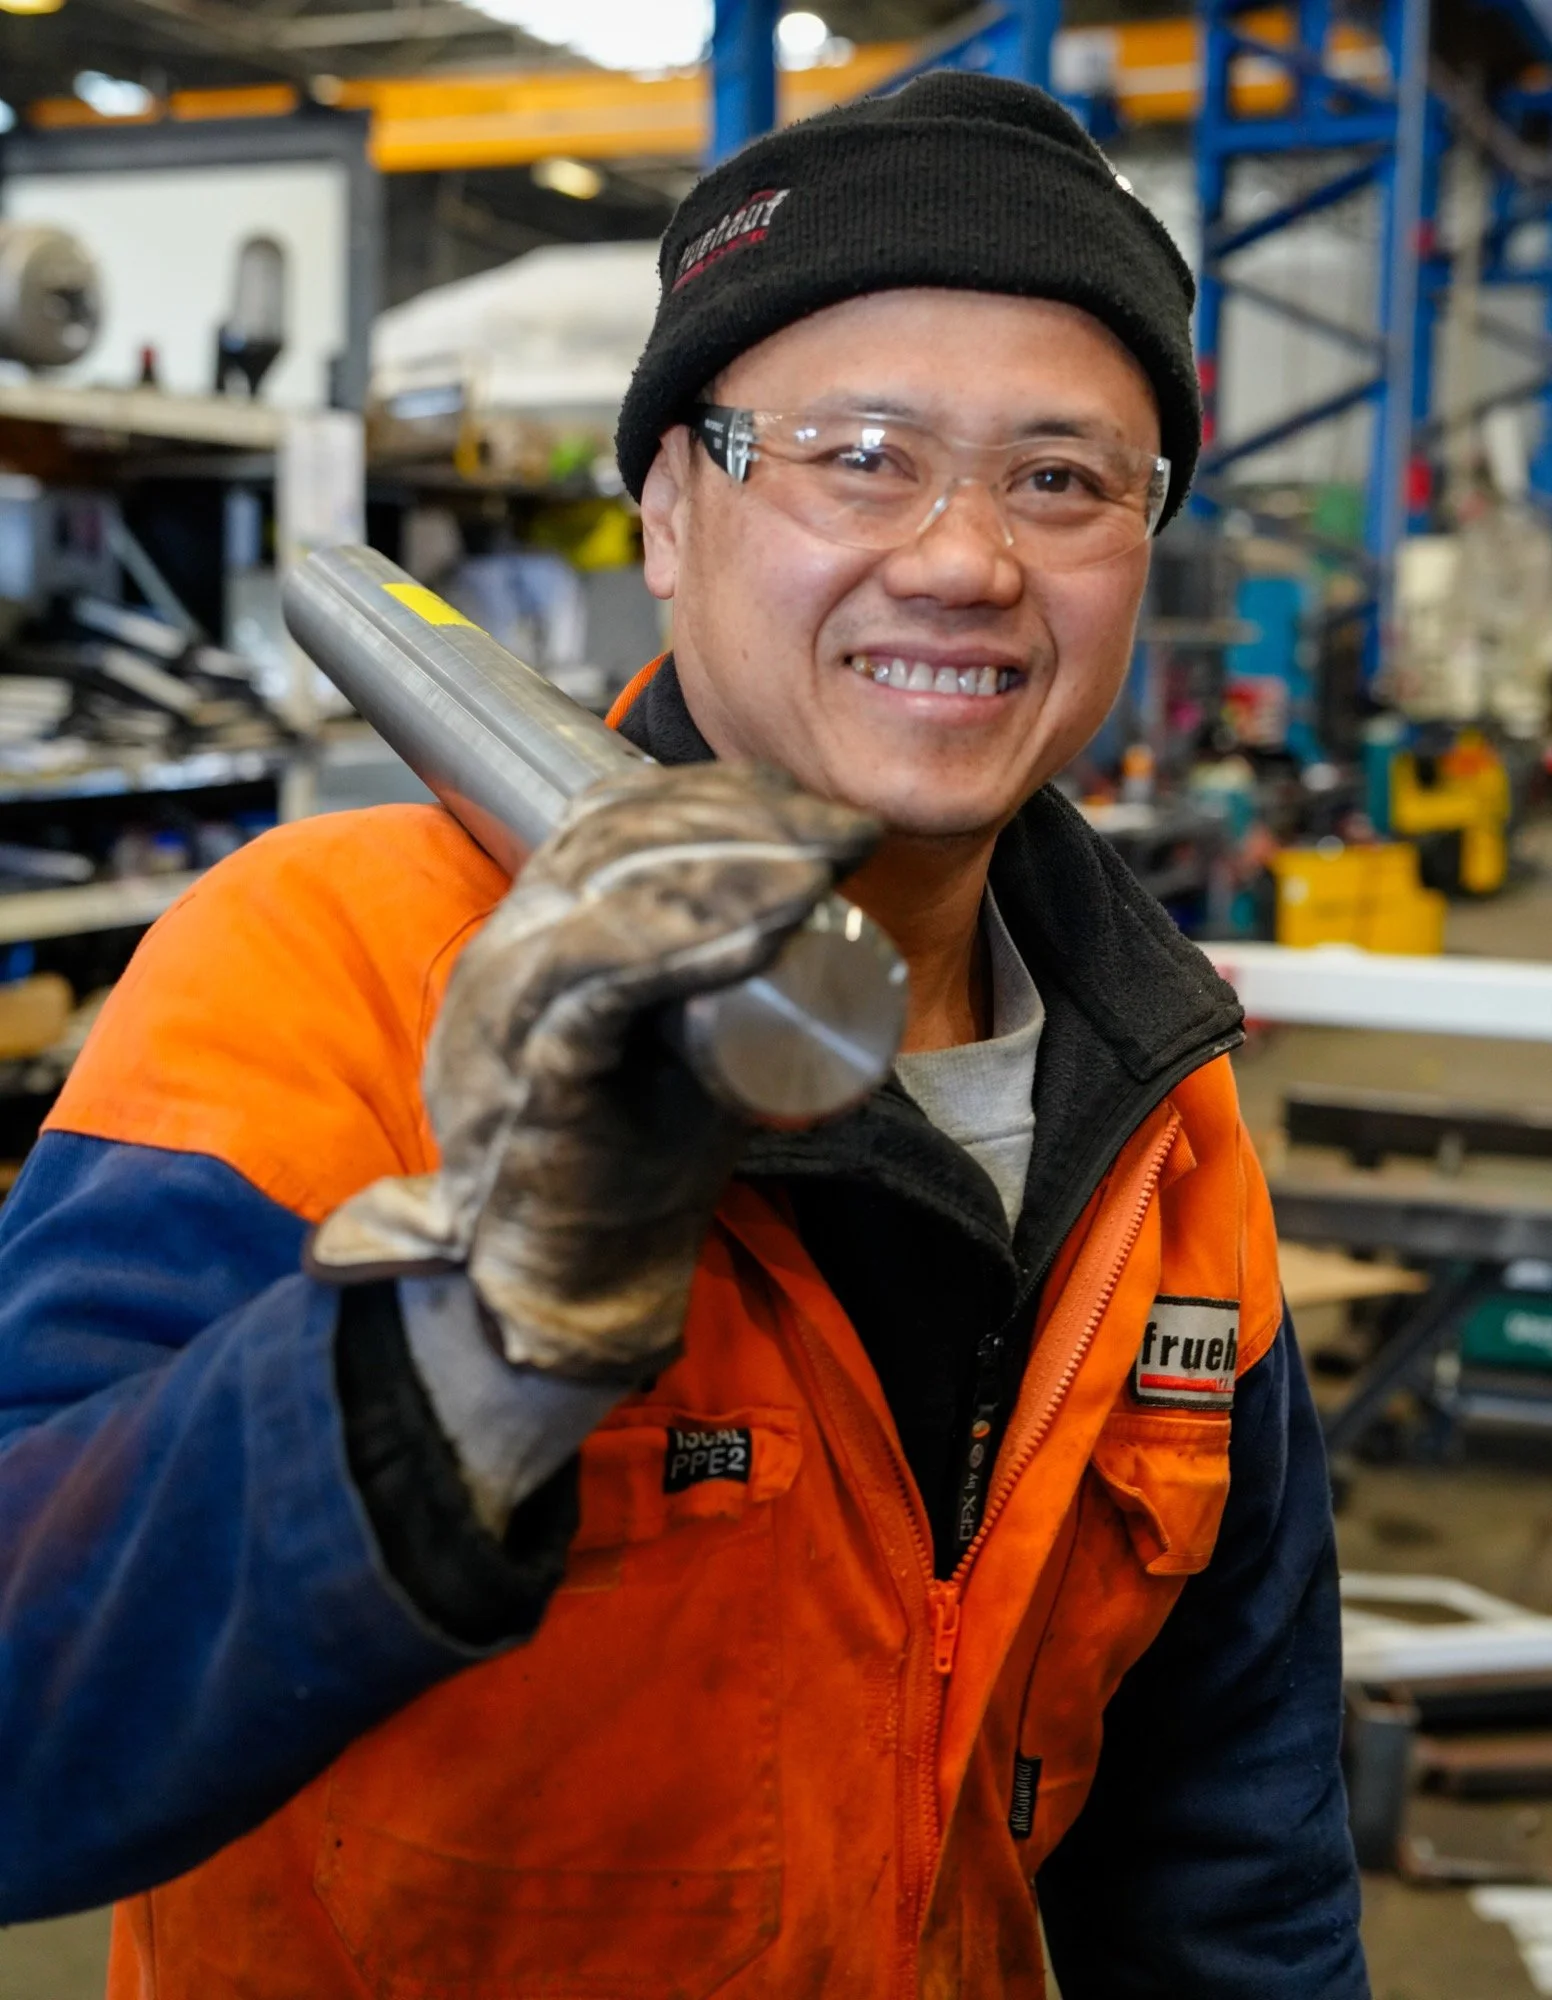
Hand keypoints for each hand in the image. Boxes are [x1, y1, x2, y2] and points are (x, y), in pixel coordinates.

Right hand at [309, 762, 876, 1378]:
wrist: (569, 1292)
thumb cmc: (627, 1163)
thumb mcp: (673, 1035)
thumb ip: (704, 970)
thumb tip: (803, 895)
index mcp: (535, 935)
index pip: (615, 821)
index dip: (723, 798)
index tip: (818, 811)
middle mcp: (507, 955)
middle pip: (617, 841)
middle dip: (744, 820)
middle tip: (843, 833)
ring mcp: (509, 1015)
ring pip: (611, 899)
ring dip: (734, 869)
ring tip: (823, 864)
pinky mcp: (533, 1079)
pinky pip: (599, 988)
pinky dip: (685, 945)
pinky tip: (764, 925)